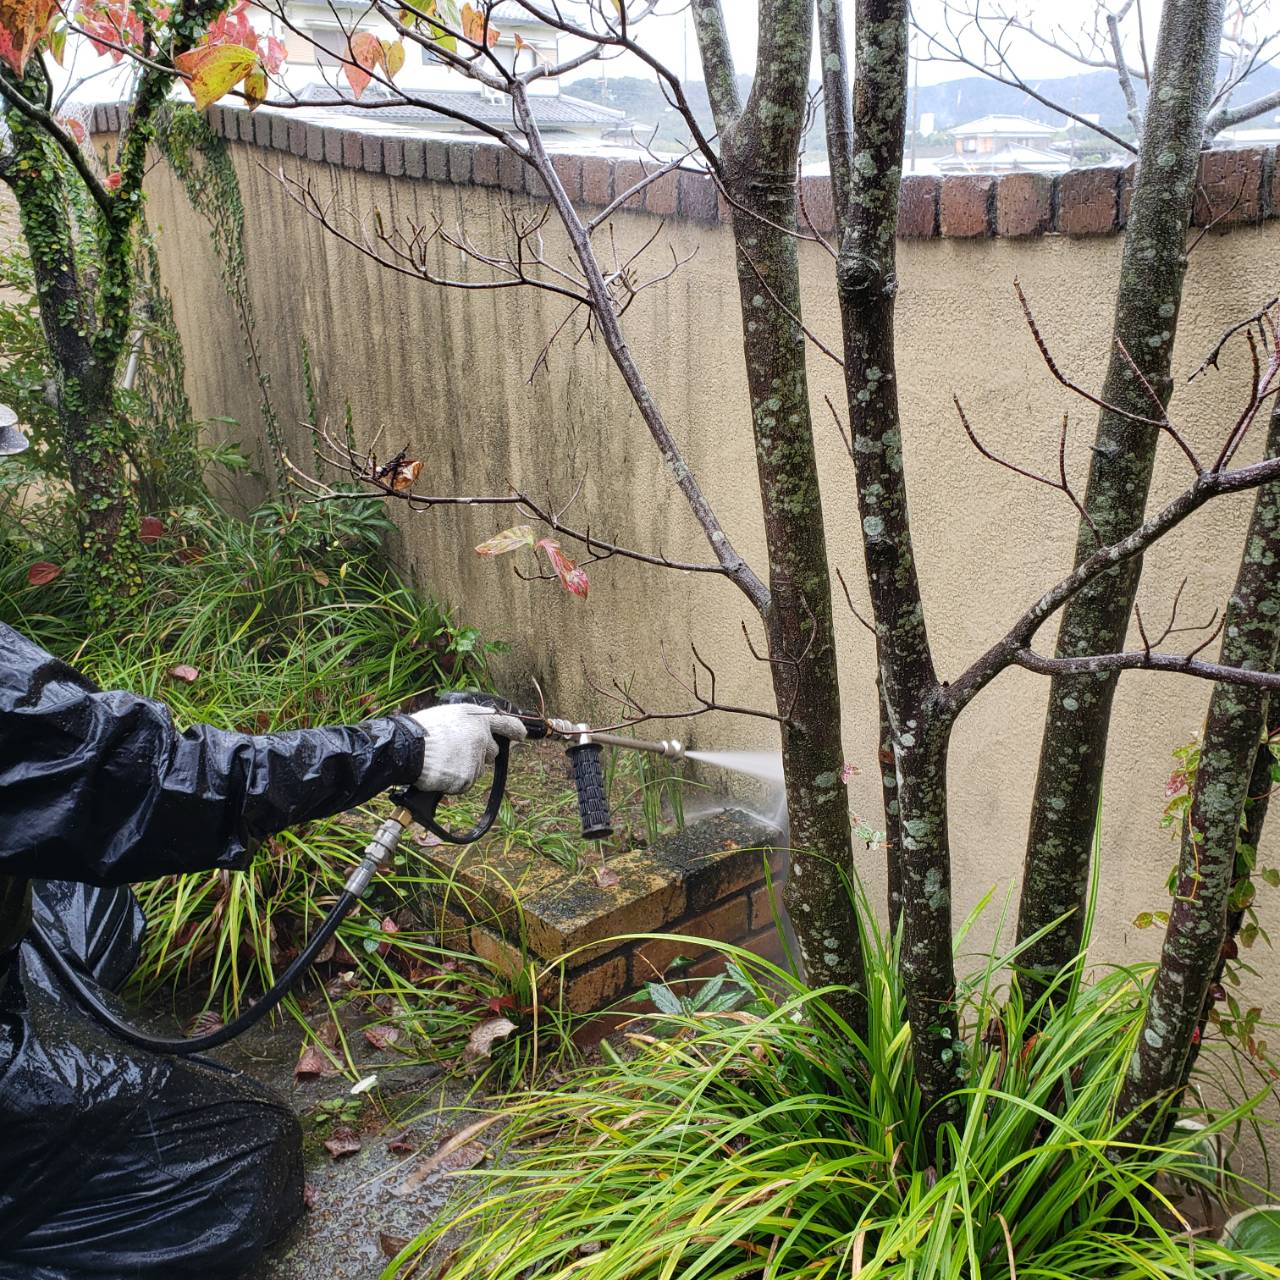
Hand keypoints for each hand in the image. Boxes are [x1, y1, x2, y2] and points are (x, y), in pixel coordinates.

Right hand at [408, 703, 526, 794]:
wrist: (408, 748)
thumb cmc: (423, 730)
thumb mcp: (448, 715)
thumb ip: (467, 723)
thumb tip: (477, 734)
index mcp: (476, 717)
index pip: (505, 722)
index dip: (515, 729)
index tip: (522, 734)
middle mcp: (481, 736)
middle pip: (492, 751)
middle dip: (480, 754)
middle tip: (456, 752)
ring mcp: (476, 757)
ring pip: (478, 768)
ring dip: (465, 768)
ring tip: (443, 760)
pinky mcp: (468, 777)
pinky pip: (466, 783)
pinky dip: (455, 781)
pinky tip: (442, 771)